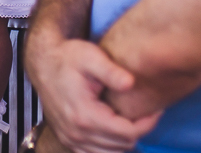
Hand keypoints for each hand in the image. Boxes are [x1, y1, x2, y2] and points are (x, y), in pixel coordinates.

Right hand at [27, 36, 159, 152]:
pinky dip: (110, 146)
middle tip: (148, 111)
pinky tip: (116, 128)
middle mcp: (76, 133)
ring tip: (133, 118)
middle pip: (122, 146)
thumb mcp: (90, 56)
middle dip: (139, 130)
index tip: (157, 108)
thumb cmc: (68, 57)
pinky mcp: (68, 140)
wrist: (43, 63)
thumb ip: (111, 71)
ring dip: (125, 139)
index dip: (148, 123)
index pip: (127, 133)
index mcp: (85, 115)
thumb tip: (131, 83)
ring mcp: (70, 139)